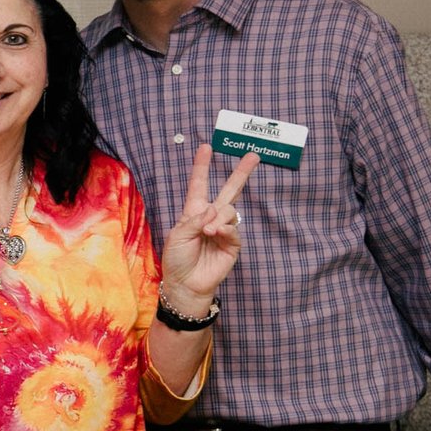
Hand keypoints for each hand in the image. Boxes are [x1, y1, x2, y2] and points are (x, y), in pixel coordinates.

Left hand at [158, 146, 258, 310]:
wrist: (185, 283)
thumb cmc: (177, 259)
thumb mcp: (177, 236)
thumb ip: (194, 220)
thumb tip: (213, 209)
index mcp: (194, 211)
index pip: (199, 184)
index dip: (202, 166)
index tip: (205, 147)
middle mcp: (211, 217)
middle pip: (229, 190)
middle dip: (241, 173)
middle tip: (254, 155)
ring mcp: (224, 229)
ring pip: (230, 210)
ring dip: (218, 218)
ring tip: (207, 231)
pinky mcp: (232, 244)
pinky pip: (233, 229)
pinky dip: (225, 229)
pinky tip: (216, 233)